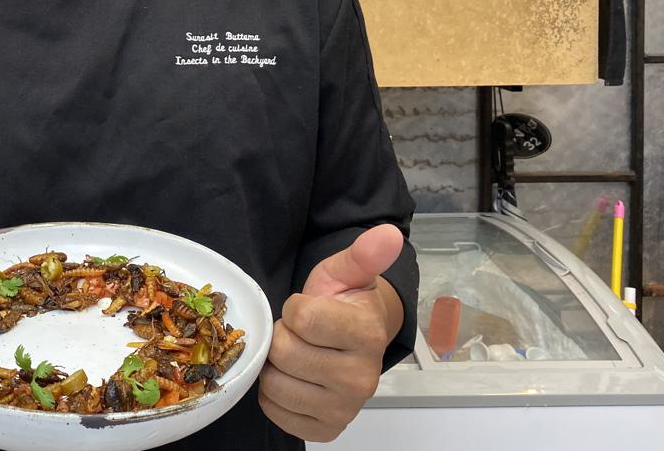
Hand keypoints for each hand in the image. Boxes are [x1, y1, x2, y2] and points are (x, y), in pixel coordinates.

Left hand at [258, 224, 404, 441]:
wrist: (355, 343)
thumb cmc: (344, 303)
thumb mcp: (346, 273)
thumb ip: (362, 255)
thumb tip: (388, 233)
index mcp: (367, 336)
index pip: (302, 318)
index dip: (295, 308)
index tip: (308, 308)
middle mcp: (361, 379)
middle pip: (284, 353)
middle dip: (284, 336)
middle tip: (301, 334)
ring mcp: (344, 409)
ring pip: (275, 384)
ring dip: (276, 366)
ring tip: (298, 354)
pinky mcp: (325, 430)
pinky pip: (275, 411)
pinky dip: (275, 394)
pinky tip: (295, 379)